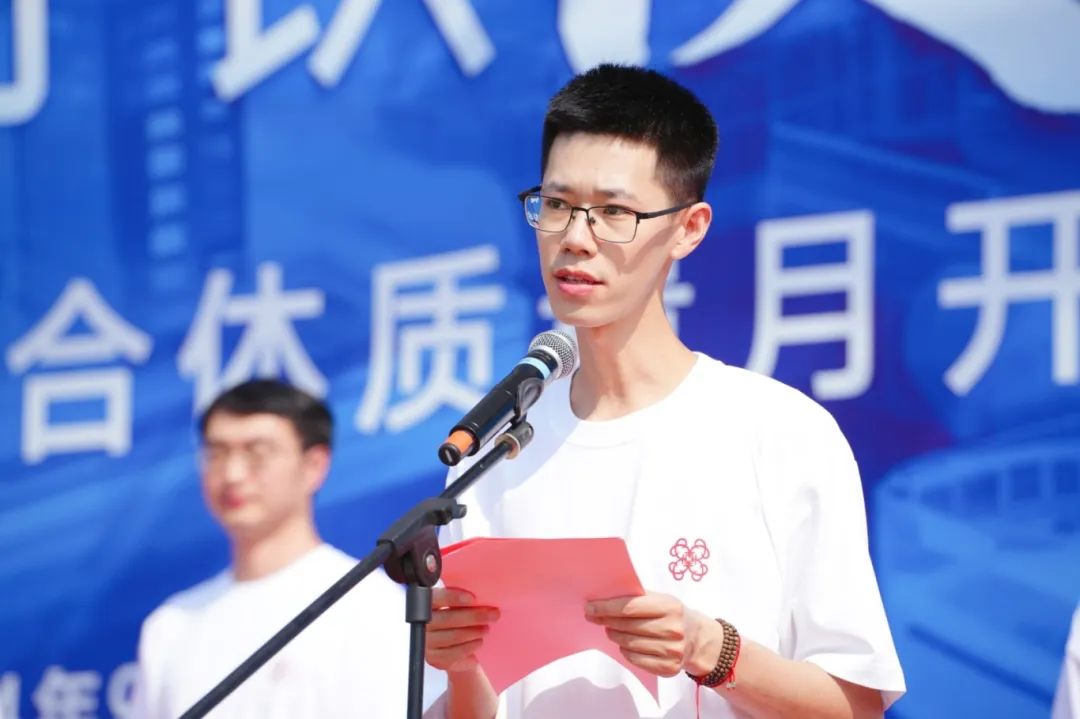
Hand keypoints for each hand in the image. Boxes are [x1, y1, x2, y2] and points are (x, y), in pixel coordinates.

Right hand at [425, 588, 499, 672]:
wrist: (455, 646)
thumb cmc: (458, 620)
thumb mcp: (459, 607)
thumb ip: (464, 601)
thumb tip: (483, 596)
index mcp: (427, 604)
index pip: (437, 598)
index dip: (453, 597)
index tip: (472, 598)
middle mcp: (423, 623)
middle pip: (448, 619)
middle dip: (474, 616)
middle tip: (493, 614)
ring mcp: (427, 642)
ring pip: (453, 636)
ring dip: (474, 632)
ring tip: (487, 628)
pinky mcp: (434, 658)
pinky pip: (454, 653)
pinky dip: (469, 647)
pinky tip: (479, 641)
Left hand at [585, 592, 721, 677]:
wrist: (698, 639)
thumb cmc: (672, 615)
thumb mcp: (662, 599)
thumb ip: (638, 596)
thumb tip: (605, 596)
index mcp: (669, 607)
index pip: (629, 607)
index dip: (606, 608)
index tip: (590, 607)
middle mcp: (672, 629)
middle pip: (627, 626)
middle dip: (606, 621)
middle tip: (595, 618)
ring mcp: (671, 650)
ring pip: (629, 644)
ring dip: (614, 636)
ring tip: (611, 630)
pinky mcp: (668, 667)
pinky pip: (636, 659)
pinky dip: (625, 651)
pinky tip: (625, 644)